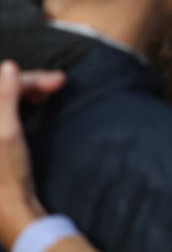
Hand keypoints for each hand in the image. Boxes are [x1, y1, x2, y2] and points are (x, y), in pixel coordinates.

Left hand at [0, 60, 49, 248]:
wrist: (9, 212)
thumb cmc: (7, 175)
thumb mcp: (8, 133)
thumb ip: (6, 97)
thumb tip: (9, 65)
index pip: (1, 85)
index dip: (28, 79)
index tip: (60, 81)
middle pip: (2, 91)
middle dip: (29, 83)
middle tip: (59, 83)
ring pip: (5, 101)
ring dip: (26, 91)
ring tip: (50, 92)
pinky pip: (6, 112)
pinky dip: (21, 103)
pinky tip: (36, 103)